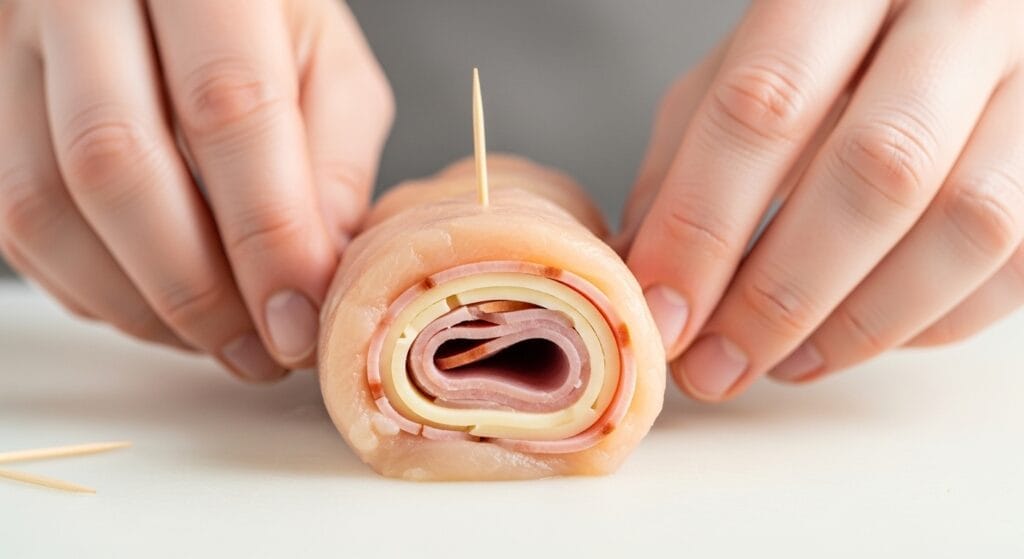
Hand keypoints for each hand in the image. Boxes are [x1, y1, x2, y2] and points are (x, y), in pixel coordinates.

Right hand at [0, 0, 392, 380]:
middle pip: (113, 159)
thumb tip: (311, 282)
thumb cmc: (264, 21)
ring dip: (139, 304)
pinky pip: (16, 225)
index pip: (226, 105)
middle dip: (193, 287)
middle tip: (258, 350)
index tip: (296, 320)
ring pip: (44, 204)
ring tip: (219, 341)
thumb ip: (333, 162)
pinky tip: (162, 307)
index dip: (265, 233)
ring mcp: (15, 47)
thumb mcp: (330, 66)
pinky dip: (95, 290)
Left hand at [620, 0, 1023, 400]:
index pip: (766, 102)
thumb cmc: (830, 44)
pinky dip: (926, 322)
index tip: (664, 315)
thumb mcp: (743, 65)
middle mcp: (962, 13)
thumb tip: (648, 274)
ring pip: (968, 225)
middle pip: (878, 169)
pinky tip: (854, 336)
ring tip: (779, 362)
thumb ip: (691, 155)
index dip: (705, 222)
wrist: (951, 13)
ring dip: (858, 323)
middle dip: (782, 294)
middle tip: (716, 367)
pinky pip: (1016, 263)